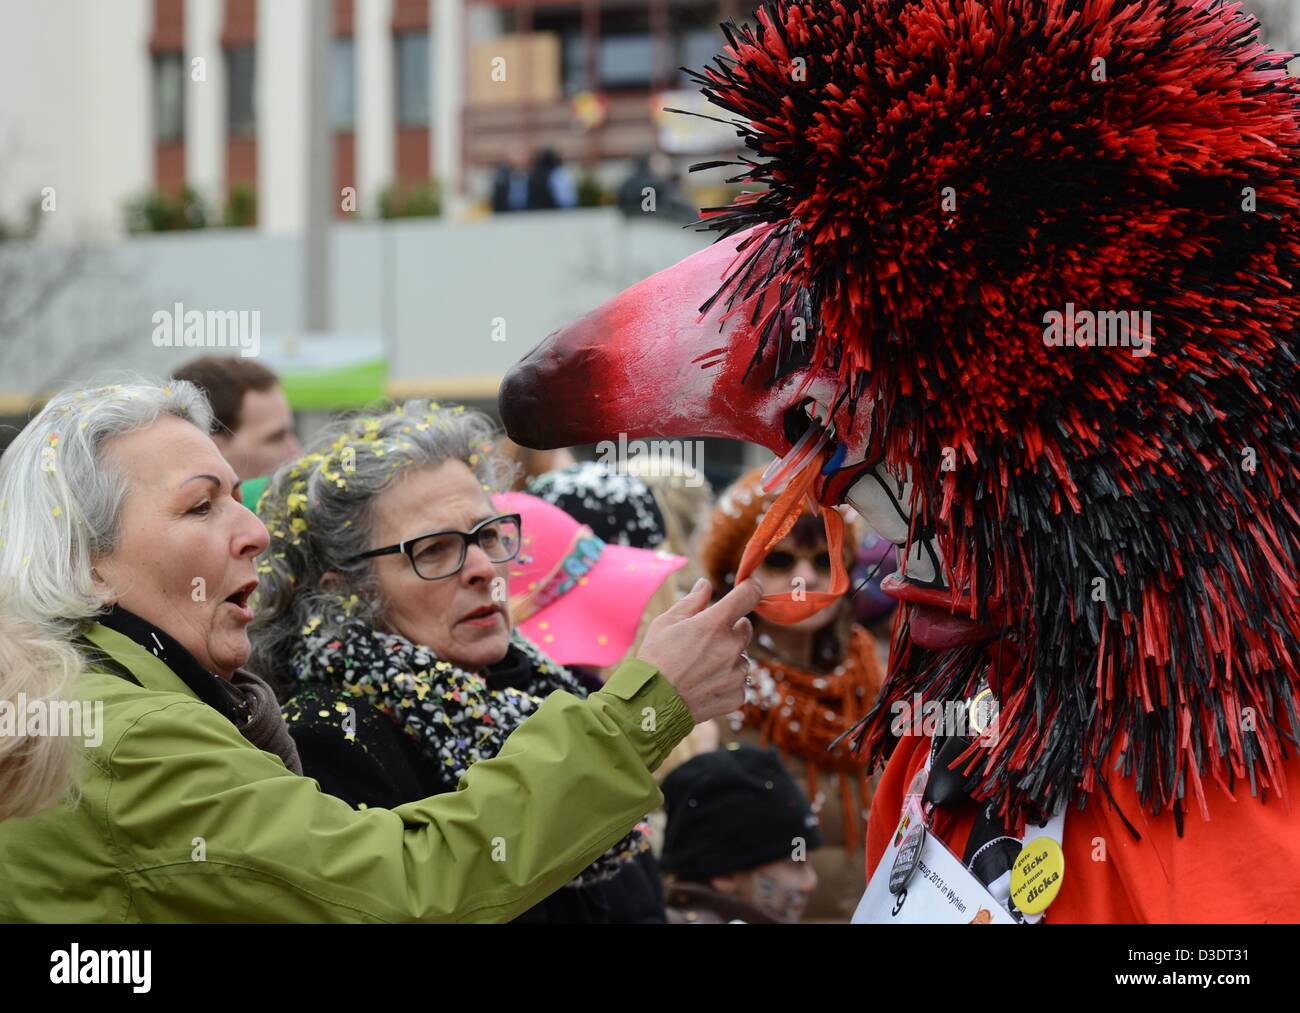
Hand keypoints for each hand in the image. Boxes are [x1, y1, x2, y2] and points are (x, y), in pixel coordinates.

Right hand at [635, 577, 762, 723]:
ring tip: (700, 667)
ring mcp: (735, 674)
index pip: (748, 595)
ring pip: (742, 657)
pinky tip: (704, 684)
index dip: (750, 588)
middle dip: (730, 629)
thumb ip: (692, 601)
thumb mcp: (666, 622)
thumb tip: (705, 584)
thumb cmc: (654, 660)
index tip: (748, 588)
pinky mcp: (736, 695)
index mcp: (714, 624)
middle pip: (745, 628)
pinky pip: (739, 682)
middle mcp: (730, 647)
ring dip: (728, 657)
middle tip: (706, 639)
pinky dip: (726, 681)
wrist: (650, 704)